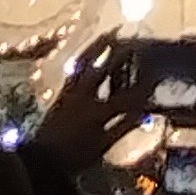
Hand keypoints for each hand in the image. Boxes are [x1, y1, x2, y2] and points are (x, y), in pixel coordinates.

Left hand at [34, 31, 145, 165]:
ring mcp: (70, 91)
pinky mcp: (61, 92)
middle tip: (136, 41)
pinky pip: (75, 69)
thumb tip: (143, 112)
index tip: (155, 79)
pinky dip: (85, 56)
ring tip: (112, 34)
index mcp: (96, 112)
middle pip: (105, 68)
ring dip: (99, 47)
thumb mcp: (102, 145)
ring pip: (85, 62)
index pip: (126, 96)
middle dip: (122, 54)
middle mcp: (83, 95)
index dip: (143, 88)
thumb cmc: (73, 157)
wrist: (40, 160)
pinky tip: (91, 53)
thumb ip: (123, 127)